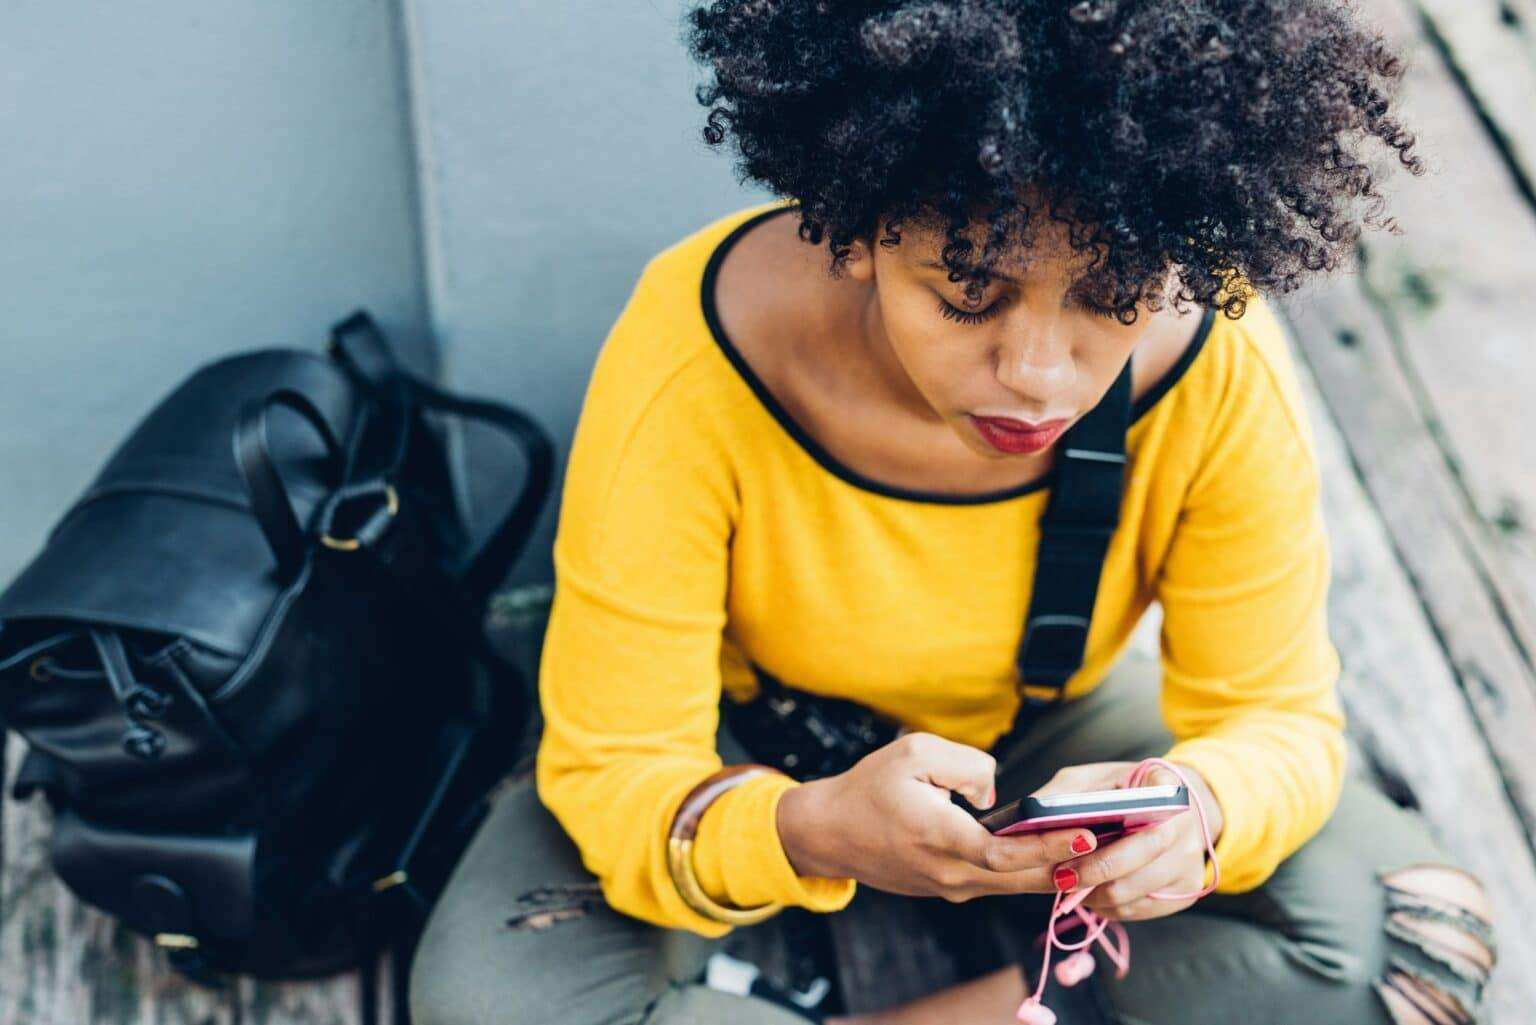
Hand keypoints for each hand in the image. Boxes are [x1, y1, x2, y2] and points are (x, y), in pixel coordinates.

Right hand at [776, 733, 1100, 901]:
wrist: (830, 832)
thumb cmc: (869, 788)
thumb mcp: (914, 753)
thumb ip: (966, 764)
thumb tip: (994, 793)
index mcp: (938, 837)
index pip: (1005, 852)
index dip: (1049, 847)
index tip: (1086, 835)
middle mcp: (947, 872)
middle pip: (1020, 878)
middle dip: (1070, 865)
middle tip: (1114, 848)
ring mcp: (947, 887)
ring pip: (1012, 885)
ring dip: (1054, 870)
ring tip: (1099, 852)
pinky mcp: (947, 888)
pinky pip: (996, 882)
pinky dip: (1028, 872)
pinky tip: (1057, 856)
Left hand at [1035, 760, 1224, 921]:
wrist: (1172, 807)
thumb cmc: (1125, 789)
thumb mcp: (1095, 778)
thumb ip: (1070, 793)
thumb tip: (1035, 816)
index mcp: (1168, 791)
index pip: (1144, 820)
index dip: (1109, 844)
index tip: (1077, 846)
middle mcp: (1189, 829)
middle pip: (1140, 863)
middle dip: (1095, 873)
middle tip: (1061, 876)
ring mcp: (1190, 865)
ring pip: (1135, 894)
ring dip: (1095, 895)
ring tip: (1070, 884)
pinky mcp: (1185, 893)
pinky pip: (1139, 910)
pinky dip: (1109, 906)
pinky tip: (1092, 893)